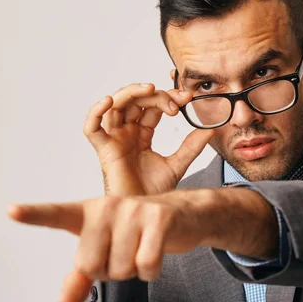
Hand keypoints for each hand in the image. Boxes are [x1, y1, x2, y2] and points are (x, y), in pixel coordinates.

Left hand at [7, 190, 214, 301]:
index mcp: (90, 212)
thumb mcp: (107, 250)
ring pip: (121, 268)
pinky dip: (151, 271)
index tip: (12, 211)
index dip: (33, 214)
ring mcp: (135, 210)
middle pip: (91, 266)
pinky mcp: (160, 218)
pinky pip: (146, 264)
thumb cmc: (140, 232)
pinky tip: (156, 252)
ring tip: (142, 248)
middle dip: (110, 271)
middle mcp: (109, 207)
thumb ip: (81, 276)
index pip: (57, 214)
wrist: (184, 214)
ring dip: (134, 270)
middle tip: (125, 252)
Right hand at [84, 83, 213, 195]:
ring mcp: (114, 140)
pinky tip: (109, 101)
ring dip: (131, 92)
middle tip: (178, 100)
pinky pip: (91, 128)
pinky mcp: (104, 150)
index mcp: (141, 134)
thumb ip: (192, 146)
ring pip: (115, 106)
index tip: (188, 97)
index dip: (168, 98)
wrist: (146, 212)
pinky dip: (96, 112)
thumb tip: (210, 129)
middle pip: (135, 101)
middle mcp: (126, 133)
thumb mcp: (178, 163)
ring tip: (150, 89)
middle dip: (156, 95)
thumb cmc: (155, 191)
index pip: (151, 107)